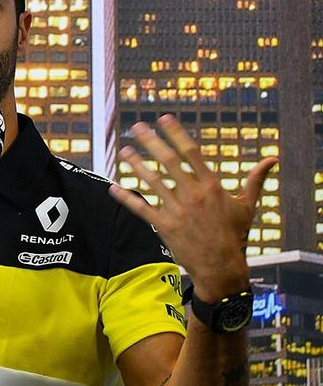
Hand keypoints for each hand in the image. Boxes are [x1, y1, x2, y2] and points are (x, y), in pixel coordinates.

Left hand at [109, 115, 276, 300]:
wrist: (221, 267)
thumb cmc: (235, 234)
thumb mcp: (247, 206)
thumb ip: (255, 180)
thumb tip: (272, 159)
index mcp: (212, 185)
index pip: (191, 152)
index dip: (176, 134)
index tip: (164, 119)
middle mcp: (193, 194)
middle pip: (168, 161)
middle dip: (151, 142)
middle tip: (137, 127)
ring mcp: (177, 210)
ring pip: (152, 181)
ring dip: (136, 164)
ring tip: (125, 150)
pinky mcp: (164, 226)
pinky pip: (141, 208)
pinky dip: (126, 197)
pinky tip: (113, 187)